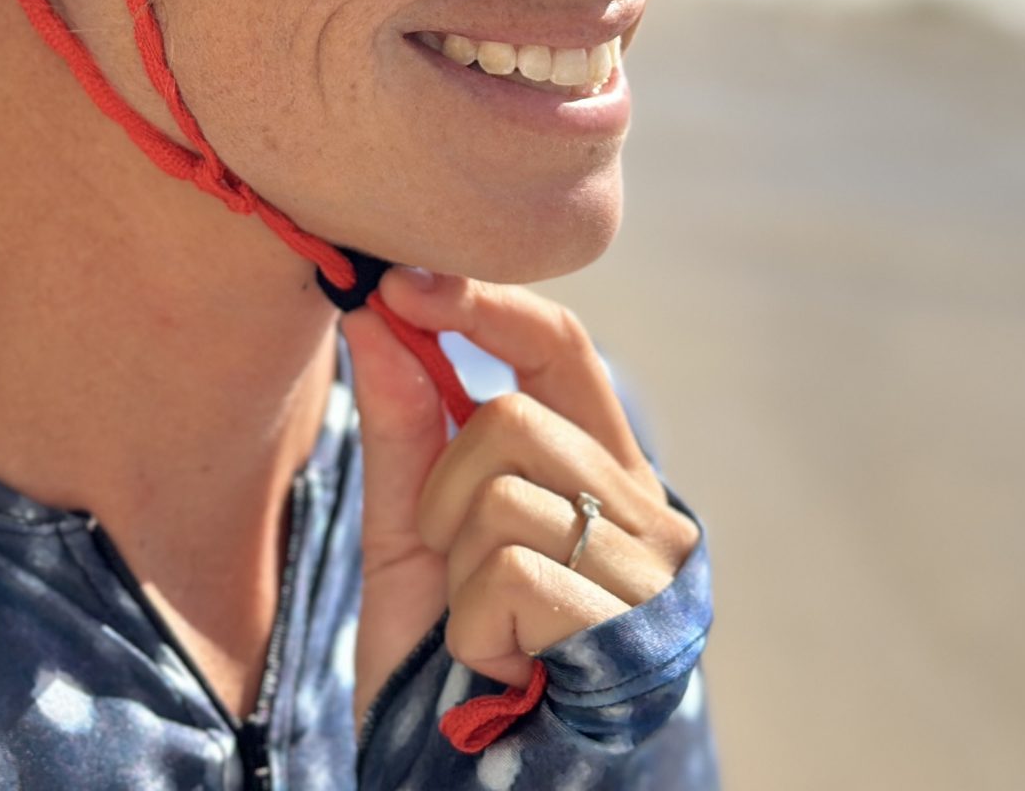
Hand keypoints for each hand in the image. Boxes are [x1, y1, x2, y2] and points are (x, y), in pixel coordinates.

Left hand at [341, 268, 701, 740]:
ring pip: (506, 493)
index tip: (402, 283)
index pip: (560, 348)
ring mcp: (646, 570)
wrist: (453, 780)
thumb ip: (403, 424)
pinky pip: (510, 573)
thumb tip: (378, 312)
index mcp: (599, 471)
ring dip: (456, 567)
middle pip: (515, 417)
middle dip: (445, 487)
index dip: (484, 304)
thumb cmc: (443, 658)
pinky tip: (494, 663)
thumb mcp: (410, 531)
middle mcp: (643, 510)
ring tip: (476, 625)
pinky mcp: (627, 627)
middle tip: (448, 564)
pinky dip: (473, 624)